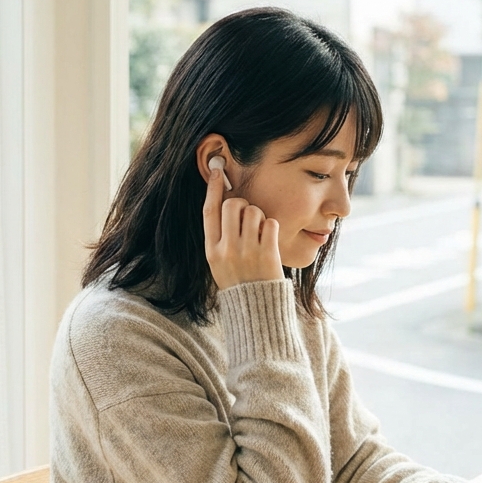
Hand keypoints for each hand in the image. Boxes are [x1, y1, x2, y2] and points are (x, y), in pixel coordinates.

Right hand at [202, 156, 282, 289]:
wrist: (255, 312)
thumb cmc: (239, 284)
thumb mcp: (219, 263)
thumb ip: (220, 236)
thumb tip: (226, 202)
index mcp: (212, 250)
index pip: (209, 210)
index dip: (213, 187)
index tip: (218, 171)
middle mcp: (227, 249)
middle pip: (233, 205)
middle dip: (243, 205)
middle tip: (249, 219)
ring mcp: (247, 251)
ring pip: (254, 211)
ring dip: (260, 218)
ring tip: (260, 235)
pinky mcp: (267, 254)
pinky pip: (271, 223)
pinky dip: (272, 228)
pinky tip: (269, 242)